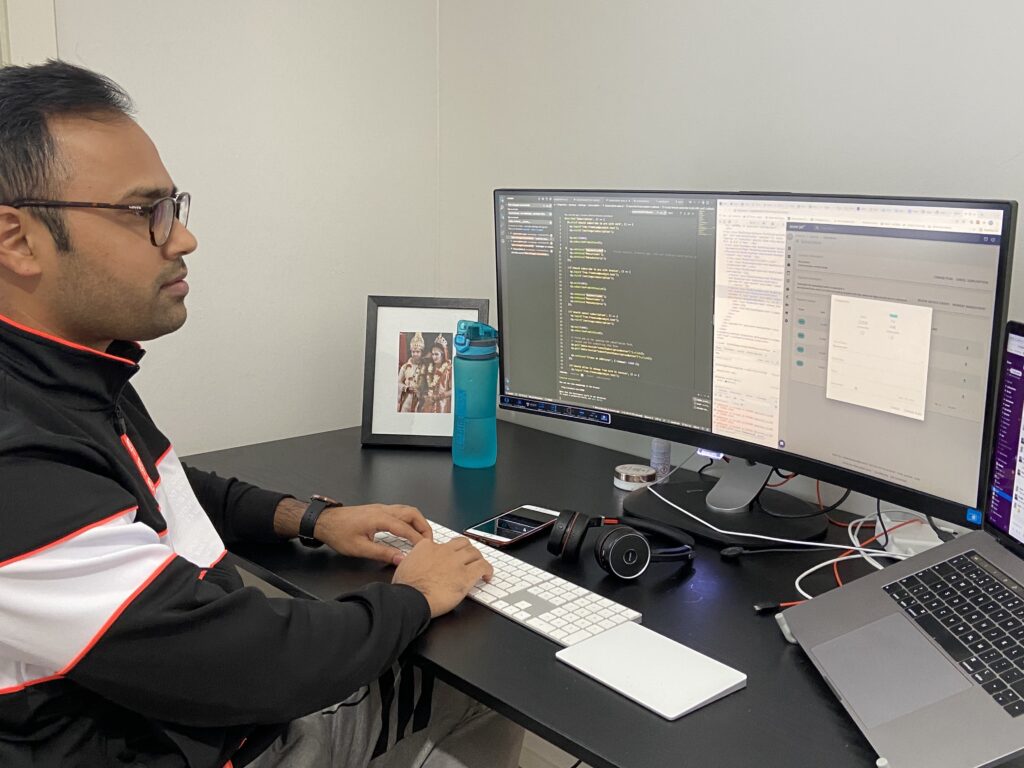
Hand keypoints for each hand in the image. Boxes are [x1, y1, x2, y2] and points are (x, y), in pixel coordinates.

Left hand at [314, 504, 431, 564]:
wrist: (325, 521)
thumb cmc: (339, 534)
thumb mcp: (360, 548)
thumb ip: (383, 553)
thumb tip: (401, 559)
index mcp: (380, 519)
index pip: (406, 528)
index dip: (418, 540)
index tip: (426, 549)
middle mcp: (383, 510)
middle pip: (412, 513)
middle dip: (424, 526)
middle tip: (429, 541)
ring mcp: (380, 508)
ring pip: (406, 510)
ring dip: (417, 521)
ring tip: (422, 536)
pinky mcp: (377, 509)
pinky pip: (399, 511)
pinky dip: (409, 519)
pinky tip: (408, 529)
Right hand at [392, 537, 493, 617]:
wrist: (410, 598)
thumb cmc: (405, 588)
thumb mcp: (403, 566)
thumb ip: (413, 560)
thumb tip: (413, 564)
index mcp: (427, 546)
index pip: (443, 542)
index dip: (449, 550)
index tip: (451, 557)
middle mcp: (443, 550)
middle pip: (462, 543)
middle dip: (468, 550)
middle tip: (470, 558)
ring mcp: (456, 562)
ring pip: (475, 552)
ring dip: (479, 559)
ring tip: (480, 566)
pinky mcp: (466, 575)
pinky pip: (483, 566)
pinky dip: (488, 570)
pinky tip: (487, 576)